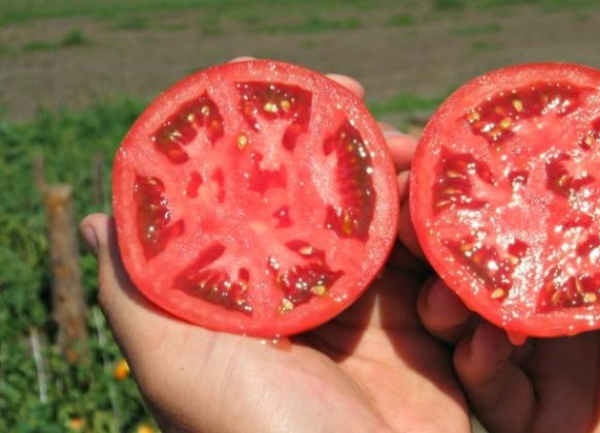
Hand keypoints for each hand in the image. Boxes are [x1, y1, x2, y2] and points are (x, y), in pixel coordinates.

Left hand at [80, 73, 468, 432]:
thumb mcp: (178, 361)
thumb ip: (139, 288)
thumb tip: (97, 218)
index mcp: (262, 299)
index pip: (284, 202)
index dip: (306, 147)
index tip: (337, 95)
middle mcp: (318, 306)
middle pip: (354, 212)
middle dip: (382, 165)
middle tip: (409, 139)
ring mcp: (378, 326)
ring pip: (410, 242)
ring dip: (430, 210)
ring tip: (445, 194)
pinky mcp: (434, 351)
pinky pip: (456, 292)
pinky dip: (465, 273)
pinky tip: (465, 269)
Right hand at [416, 143, 599, 431]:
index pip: (538, 220)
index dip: (498, 193)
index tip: (461, 163)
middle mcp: (562, 309)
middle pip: (489, 268)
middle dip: (450, 245)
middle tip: (423, 222)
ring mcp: (545, 363)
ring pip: (473, 324)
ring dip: (449, 302)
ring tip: (448, 291)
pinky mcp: (535, 416)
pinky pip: (490, 389)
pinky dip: (477, 365)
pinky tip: (485, 345)